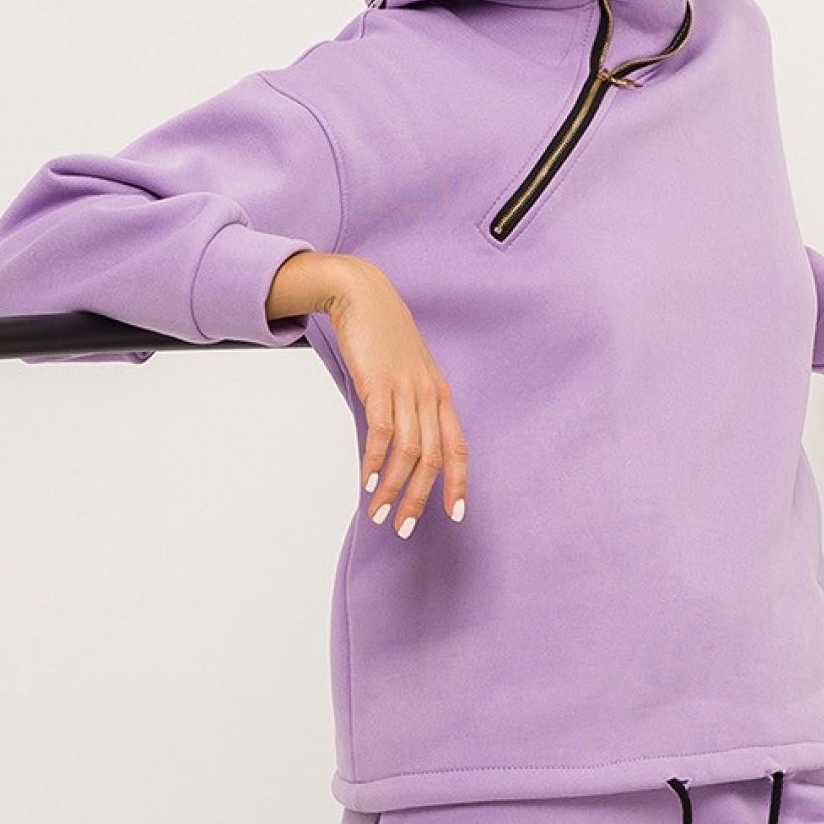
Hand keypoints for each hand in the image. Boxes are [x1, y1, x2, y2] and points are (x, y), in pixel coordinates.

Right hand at [330, 261, 469, 537]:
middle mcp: (429, 396)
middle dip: (420, 499)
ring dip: (393, 488)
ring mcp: (406, 389)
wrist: (364, 295)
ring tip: (379, 512)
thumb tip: (404, 449)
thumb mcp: (408, 374)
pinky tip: (367, 481)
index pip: (457, 448)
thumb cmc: (385, 338)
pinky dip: (375, 461)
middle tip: (404, 528)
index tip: (456, 515)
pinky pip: (381, 432)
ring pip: (408, 452)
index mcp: (441, 396)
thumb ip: (411, 409)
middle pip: (432, 459)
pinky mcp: (379, 383)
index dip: (459, 483)